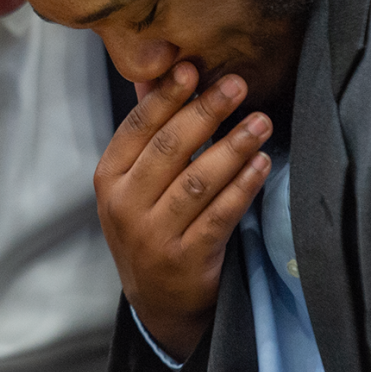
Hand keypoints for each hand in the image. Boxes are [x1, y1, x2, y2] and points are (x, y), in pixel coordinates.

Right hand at [96, 62, 271, 361]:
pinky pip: (220, 215)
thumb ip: (146, 131)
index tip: (192, 69)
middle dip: (206, 112)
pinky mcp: (186, 259)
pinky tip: (262, 164)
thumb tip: (157, 73)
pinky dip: (243, 186)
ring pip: (197, 181)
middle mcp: (124, 206)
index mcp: (108, 178)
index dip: (165, 97)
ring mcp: (154, 235)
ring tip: (260, 122)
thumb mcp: (133, 183)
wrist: (157, 302)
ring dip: (233, 146)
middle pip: (168, 149)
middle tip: (237, 85)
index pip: (136, 128)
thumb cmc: (149, 226)